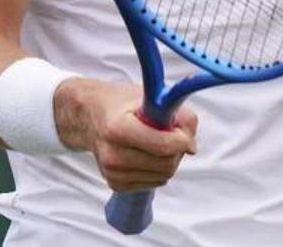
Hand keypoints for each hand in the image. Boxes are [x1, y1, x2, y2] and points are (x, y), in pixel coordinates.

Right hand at [56, 78, 197, 191]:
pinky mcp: (115, 184)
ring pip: (163, 176)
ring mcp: (112, 173)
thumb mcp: (152, 97)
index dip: (181, 140)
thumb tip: (192, 147)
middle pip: (166, 164)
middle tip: (172, 133)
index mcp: (118, 128)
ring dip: (170, 159)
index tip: (184, 131)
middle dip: (177, 149)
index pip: (163, 146)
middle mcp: (112, 154)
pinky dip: (159, 169)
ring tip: (157, 141)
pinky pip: (154, 182)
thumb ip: (181, 116)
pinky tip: (147, 153)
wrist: (91, 116)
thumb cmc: (124, 104)